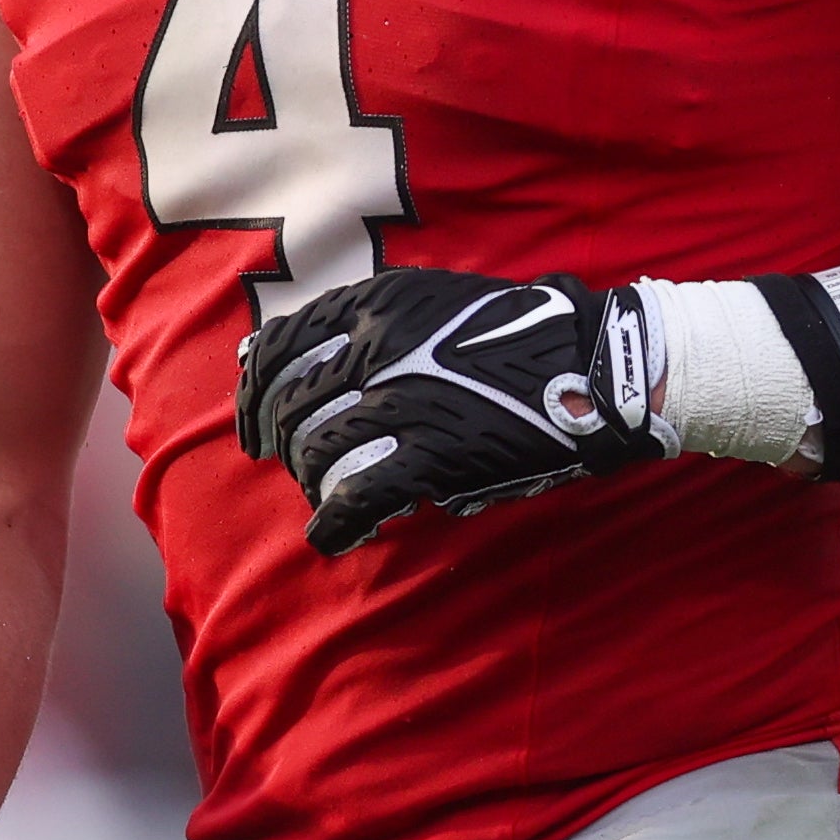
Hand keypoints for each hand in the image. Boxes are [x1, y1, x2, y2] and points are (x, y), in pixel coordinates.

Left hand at [234, 267, 660, 553]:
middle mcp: (377, 349)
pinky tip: (332, 539)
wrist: (590, 363)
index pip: (280, 345)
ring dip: (311, 481)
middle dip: (277, 440)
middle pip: (290, 405)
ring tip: (322, 493)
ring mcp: (402, 405)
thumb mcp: (427, 299)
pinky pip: (357, 500)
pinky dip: (335, 526)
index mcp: (375, 304)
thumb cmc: (512, 330)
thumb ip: (355, 319)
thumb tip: (260, 347)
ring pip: (316, 454)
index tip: (249, 417)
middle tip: (283, 460)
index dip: (253, 389)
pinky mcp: (430, 459)